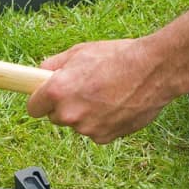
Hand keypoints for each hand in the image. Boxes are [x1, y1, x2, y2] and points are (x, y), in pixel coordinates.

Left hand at [25, 37, 175, 143]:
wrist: (154, 70)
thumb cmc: (119, 57)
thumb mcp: (80, 51)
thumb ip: (54, 65)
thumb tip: (41, 73)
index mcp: (58, 91)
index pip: (33, 108)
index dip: (41, 101)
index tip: (46, 98)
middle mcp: (69, 114)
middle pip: (56, 117)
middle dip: (65, 106)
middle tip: (85, 89)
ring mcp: (87, 128)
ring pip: (78, 124)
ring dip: (86, 113)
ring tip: (106, 93)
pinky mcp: (105, 137)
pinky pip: (96, 131)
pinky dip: (102, 121)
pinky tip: (116, 104)